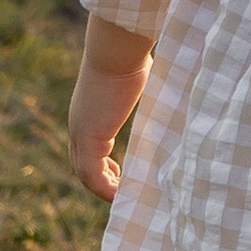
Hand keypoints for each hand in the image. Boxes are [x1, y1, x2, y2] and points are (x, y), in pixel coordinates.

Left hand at [68, 18, 153, 198]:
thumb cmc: (131, 57)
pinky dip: (104, 189)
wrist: (117, 51)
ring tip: (123, 199)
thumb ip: (146, 94)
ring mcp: (81, 132)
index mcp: (89, 112)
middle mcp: (79, 124)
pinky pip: (91, 174)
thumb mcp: (139, 82)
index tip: (119, 173)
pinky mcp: (88, 138)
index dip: (102, 164)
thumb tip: (171, 86)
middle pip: (83, 164)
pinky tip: (119, 196)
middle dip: (101, 180)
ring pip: (85, 173)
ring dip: (103, 188)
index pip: (88, 147)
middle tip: (120, 191)